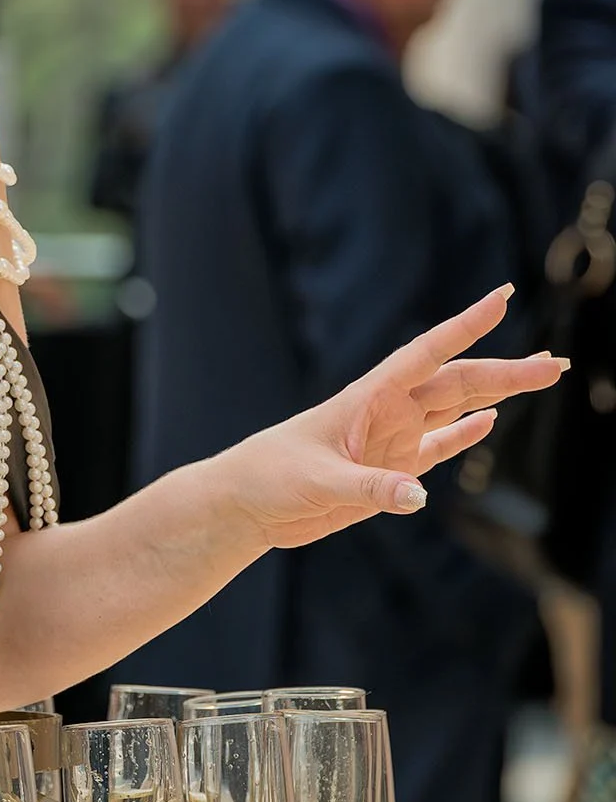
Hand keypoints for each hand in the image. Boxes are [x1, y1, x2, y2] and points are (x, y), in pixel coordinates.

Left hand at [227, 287, 565, 551]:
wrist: (246, 504)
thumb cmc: (271, 478)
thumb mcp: (319, 483)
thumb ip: (369, 489)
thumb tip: (417, 496)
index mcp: (369, 398)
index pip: (426, 353)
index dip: (464, 326)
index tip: (502, 297)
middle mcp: (387, 413)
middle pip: (457, 382)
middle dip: (507, 370)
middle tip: (556, 363)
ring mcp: (392, 440)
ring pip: (456, 408)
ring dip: (498, 394)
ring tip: (542, 376)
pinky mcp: (390, 470)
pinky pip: (437, 447)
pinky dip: (465, 435)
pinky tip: (491, 421)